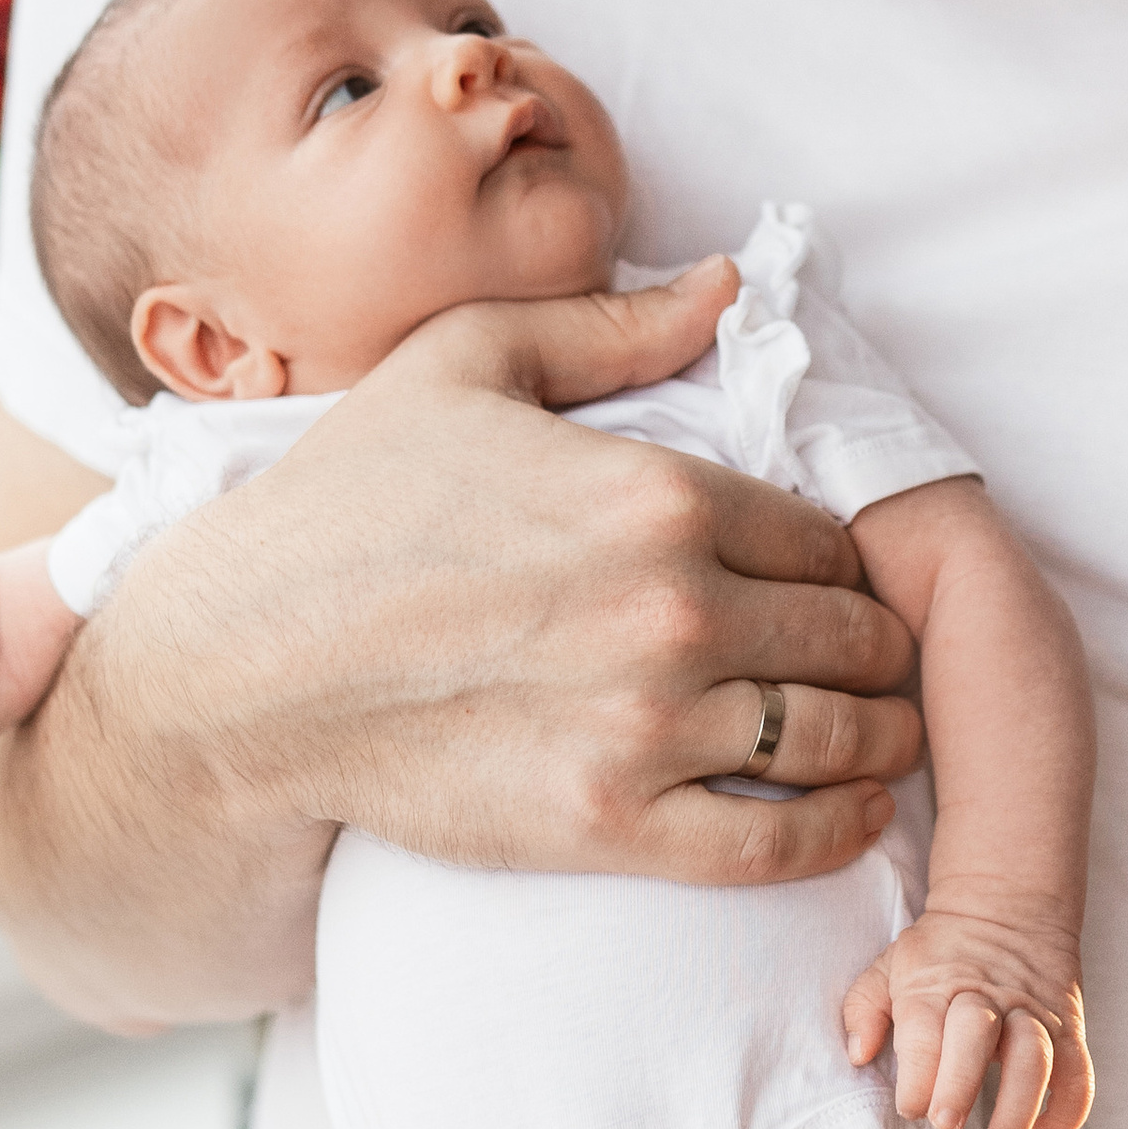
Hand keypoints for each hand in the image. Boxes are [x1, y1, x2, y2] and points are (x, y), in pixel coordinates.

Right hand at [100, 260, 925, 895]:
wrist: (241, 672)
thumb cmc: (344, 510)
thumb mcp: (465, 366)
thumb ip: (611, 328)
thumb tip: (724, 286)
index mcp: (656, 492)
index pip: (826, 535)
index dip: (842, 560)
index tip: (833, 582)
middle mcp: (674, 606)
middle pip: (852, 635)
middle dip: (877, 645)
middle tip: (878, 661)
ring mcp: (648, 723)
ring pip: (837, 734)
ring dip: (882, 734)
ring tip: (885, 734)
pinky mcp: (612, 823)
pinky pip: (778, 842)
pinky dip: (840, 830)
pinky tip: (854, 815)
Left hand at [843, 905, 1092, 1128]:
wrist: (1009, 903)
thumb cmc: (941, 950)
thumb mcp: (892, 963)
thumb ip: (865, 1007)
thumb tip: (858, 1054)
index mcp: (935, 985)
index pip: (924, 1031)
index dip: (916, 1075)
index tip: (910, 1108)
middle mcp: (987, 997)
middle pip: (977, 1035)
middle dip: (959, 1083)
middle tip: (946, 1122)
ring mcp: (1033, 1011)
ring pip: (1035, 1055)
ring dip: (1020, 1103)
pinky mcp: (1067, 1026)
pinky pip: (1079, 1071)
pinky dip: (1069, 1109)